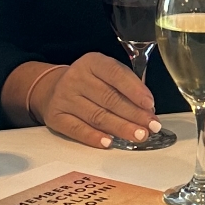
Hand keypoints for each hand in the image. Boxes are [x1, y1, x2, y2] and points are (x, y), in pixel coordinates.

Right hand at [30, 54, 162, 148]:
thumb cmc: (89, 82)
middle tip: (151, 126)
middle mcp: (76, 77)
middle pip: (109, 98)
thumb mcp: (105, 74)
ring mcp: (64, 97)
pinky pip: (77, 129)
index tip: (150, 105)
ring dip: (120, 128)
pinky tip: (109, 143)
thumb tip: (147, 109)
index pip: (115, 74)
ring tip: (139, 135)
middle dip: (134, 114)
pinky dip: (94, 137)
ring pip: (96, 116)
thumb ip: (126, 86)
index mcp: (92, 62)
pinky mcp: (56, 117)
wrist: (53, 89)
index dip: (134, 90)